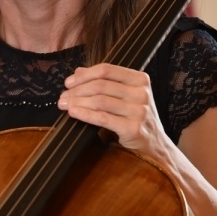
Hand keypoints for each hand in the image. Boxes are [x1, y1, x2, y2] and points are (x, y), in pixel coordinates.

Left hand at [57, 63, 171, 158]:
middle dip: (77, 90)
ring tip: (64, 105)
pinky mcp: (133, 128)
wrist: (154, 145)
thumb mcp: (124, 97)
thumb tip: (78, 72)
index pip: (106, 70)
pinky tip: (73, 113)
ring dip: (77, 102)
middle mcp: (141, 92)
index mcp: (140, 79)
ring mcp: (139, 110)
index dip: (84, 75)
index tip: (69, 83)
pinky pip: (103, 118)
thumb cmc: (135, 119)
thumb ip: (104, 83)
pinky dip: (85, 114)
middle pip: (101, 85)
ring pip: (100, 100)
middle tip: (62, 97)